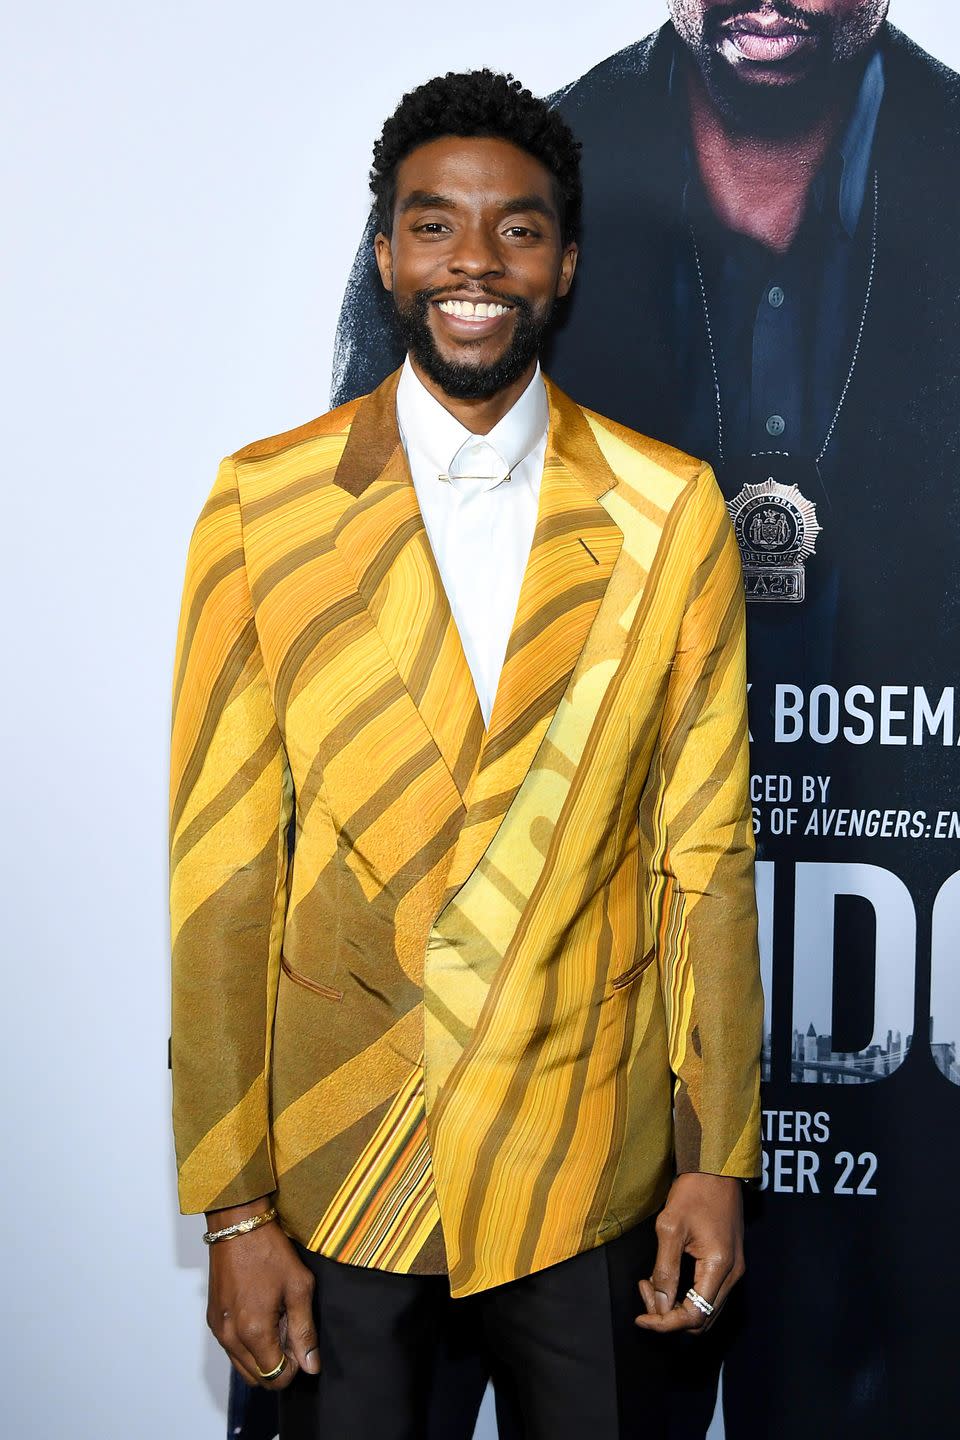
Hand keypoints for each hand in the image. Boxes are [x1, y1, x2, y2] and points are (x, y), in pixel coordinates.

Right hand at [205, 1200, 319, 1387]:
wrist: (238, 1225)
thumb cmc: (269, 1251)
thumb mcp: (299, 1287)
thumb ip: (305, 1331)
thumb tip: (311, 1366)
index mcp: (253, 1331)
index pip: (276, 1376)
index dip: (295, 1366)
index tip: (301, 1341)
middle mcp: (231, 1337)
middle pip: (258, 1378)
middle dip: (278, 1364)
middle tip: (291, 1330)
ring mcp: (219, 1329)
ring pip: (243, 1366)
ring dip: (263, 1356)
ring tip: (277, 1321)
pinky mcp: (214, 1319)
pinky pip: (232, 1349)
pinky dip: (248, 1344)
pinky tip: (261, 1315)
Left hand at [635, 1173, 743, 1334]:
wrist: (716, 1168)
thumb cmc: (694, 1191)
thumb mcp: (671, 1227)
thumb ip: (665, 1270)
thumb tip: (659, 1305)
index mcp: (720, 1267)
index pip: (694, 1316)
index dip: (665, 1323)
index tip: (641, 1317)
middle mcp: (733, 1274)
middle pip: (702, 1319)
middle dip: (669, 1315)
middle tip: (646, 1291)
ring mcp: (734, 1268)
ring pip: (705, 1309)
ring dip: (677, 1306)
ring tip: (652, 1283)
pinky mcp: (729, 1262)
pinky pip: (708, 1293)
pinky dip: (686, 1294)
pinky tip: (667, 1277)